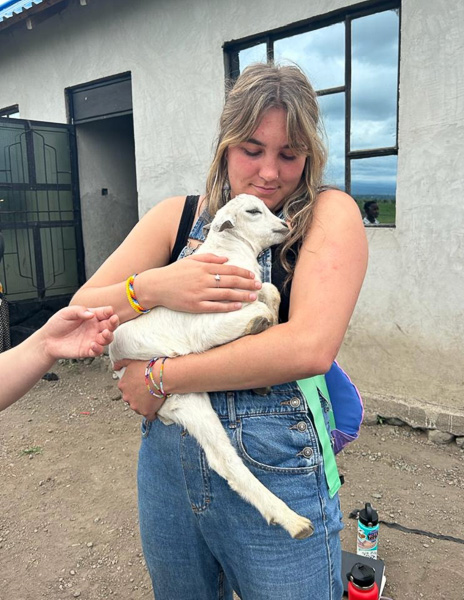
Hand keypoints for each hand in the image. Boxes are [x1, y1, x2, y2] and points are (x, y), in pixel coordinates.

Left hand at [42, 306, 118, 360]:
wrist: (47, 340)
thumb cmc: (57, 324)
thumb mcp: (66, 313)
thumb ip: (79, 311)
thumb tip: (91, 314)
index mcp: (92, 316)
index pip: (104, 313)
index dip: (109, 312)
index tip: (109, 311)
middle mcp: (94, 328)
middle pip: (110, 325)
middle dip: (114, 323)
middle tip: (113, 320)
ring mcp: (92, 339)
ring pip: (107, 338)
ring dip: (109, 336)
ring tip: (104, 334)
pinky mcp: (88, 350)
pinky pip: (98, 351)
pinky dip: (98, 348)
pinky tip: (93, 344)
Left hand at [114, 359, 165, 420]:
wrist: (160, 375)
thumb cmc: (147, 367)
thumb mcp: (131, 361)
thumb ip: (121, 363)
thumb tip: (114, 367)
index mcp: (122, 385)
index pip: (126, 390)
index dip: (135, 388)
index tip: (142, 385)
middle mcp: (126, 397)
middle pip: (131, 399)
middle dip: (138, 397)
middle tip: (148, 391)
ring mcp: (135, 405)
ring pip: (139, 408)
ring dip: (145, 405)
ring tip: (154, 398)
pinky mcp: (145, 412)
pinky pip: (149, 416)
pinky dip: (152, 414)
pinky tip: (156, 409)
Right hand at [140, 253, 261, 313]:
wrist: (156, 286)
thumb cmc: (174, 273)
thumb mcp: (191, 260)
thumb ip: (209, 258)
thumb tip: (227, 259)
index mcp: (203, 267)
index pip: (229, 269)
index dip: (243, 272)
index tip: (253, 275)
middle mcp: (203, 279)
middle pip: (231, 281)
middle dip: (247, 283)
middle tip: (259, 286)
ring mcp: (200, 293)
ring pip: (226, 294)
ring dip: (242, 295)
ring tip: (254, 297)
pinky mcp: (196, 306)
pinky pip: (216, 306)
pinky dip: (228, 306)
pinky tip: (239, 306)